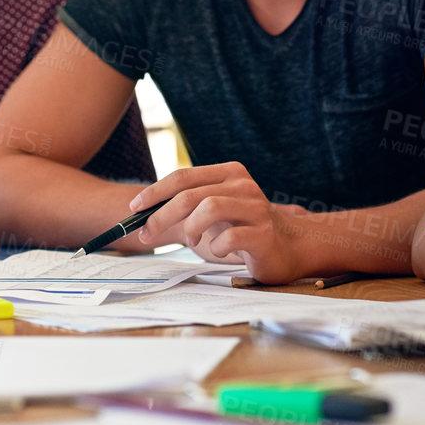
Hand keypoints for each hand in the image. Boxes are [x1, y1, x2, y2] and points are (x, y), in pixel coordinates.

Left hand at [128, 163, 313, 282]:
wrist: (290, 248)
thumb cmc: (244, 229)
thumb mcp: (216, 210)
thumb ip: (188, 205)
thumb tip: (143, 214)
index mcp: (229, 173)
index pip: (183, 176)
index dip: (155, 191)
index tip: (134, 208)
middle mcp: (243, 185)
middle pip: (190, 194)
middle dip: (161, 215)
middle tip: (146, 233)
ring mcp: (255, 208)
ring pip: (208, 209)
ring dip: (190, 230)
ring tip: (193, 242)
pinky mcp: (263, 234)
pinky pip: (228, 238)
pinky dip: (215, 247)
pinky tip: (220, 251)